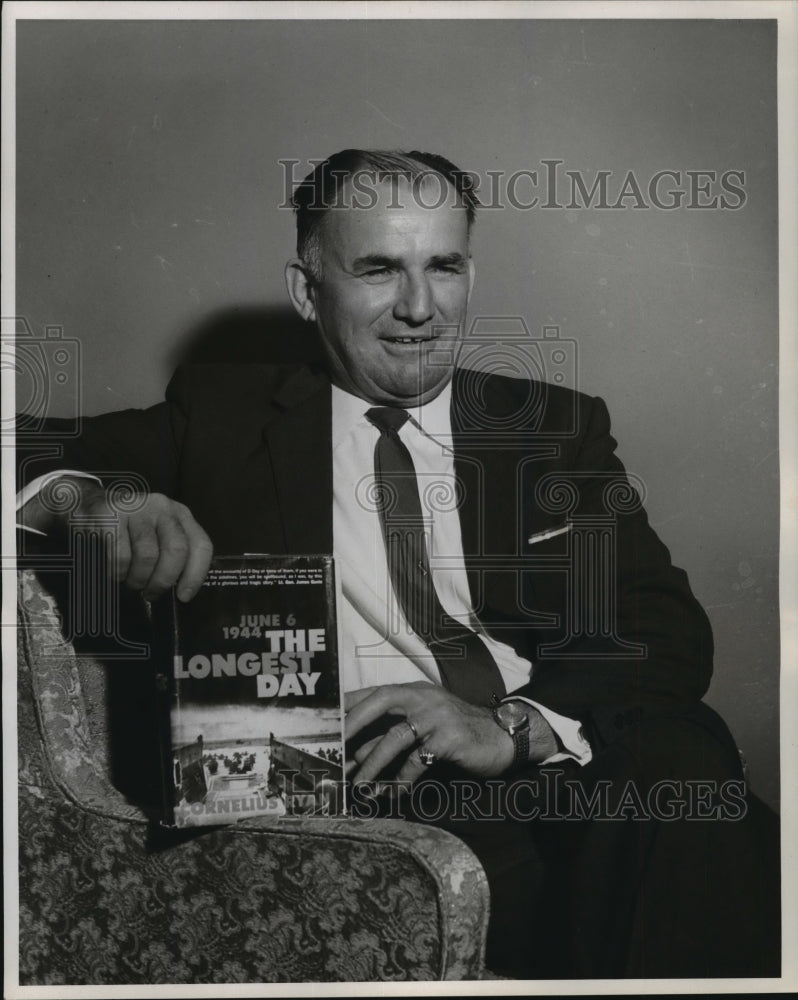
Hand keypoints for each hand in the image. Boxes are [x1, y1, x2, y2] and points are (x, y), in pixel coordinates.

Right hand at [21, 477, 212, 601]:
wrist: (85, 504)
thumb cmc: (126, 530)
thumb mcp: (155, 535)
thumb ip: (171, 555)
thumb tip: (180, 592)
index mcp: (180, 515)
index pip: (201, 545)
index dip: (195, 574)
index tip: (184, 596)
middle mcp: (163, 507)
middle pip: (177, 550)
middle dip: (164, 580)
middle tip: (151, 594)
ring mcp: (137, 508)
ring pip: (148, 555)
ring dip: (139, 579)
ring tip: (131, 583)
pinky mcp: (111, 515)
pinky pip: (120, 556)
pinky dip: (118, 573)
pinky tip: (114, 573)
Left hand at [344, 682, 514, 786]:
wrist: (502, 737)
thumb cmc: (457, 732)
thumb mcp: (422, 727)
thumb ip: (390, 736)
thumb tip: (354, 755)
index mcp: (414, 691)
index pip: (374, 692)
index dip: (349, 704)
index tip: (326, 720)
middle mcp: (424, 698)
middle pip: (381, 702)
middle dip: (353, 723)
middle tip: (334, 747)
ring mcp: (437, 717)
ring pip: (396, 737)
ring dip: (373, 763)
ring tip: (359, 785)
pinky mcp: (449, 738)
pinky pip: (418, 760)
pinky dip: (403, 779)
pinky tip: (394, 794)